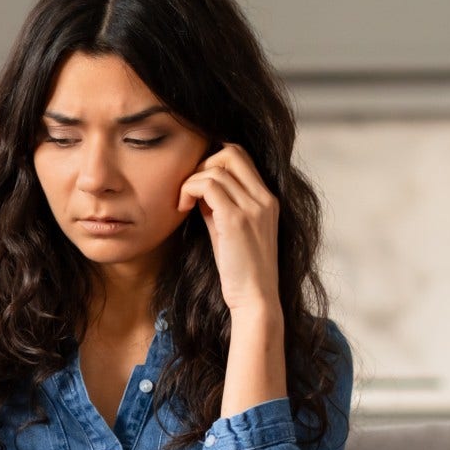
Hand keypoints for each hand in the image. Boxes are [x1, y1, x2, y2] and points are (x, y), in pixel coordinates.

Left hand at [176, 144, 281, 316]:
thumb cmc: (240, 269)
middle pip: (231, 151)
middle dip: (202, 164)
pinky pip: (208, 185)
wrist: (255, 298)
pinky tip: (182, 209)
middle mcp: (264, 198)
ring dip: (191, 181)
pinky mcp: (236, 219)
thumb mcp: (230, 230)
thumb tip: (199, 187)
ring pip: (216, 167)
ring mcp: (253, 207)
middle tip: (189, 190)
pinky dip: (189, 190)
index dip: (213, 162)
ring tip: (183, 204)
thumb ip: (220, 205)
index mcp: (267, 199)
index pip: (240, 156)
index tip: (197, 186)